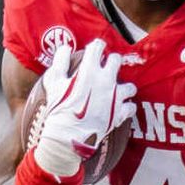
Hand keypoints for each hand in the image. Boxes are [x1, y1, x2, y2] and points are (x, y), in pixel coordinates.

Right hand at [28, 39, 136, 174]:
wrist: (68, 136)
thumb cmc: (58, 108)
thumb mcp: (53, 82)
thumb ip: (60, 61)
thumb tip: (65, 48)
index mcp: (89, 70)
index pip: (98, 47)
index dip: (96, 47)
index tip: (94, 50)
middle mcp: (106, 80)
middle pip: (116, 60)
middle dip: (111, 62)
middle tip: (105, 67)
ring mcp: (116, 97)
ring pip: (129, 86)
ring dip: (124, 87)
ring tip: (116, 91)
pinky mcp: (120, 113)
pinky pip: (130, 107)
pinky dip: (126, 107)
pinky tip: (120, 108)